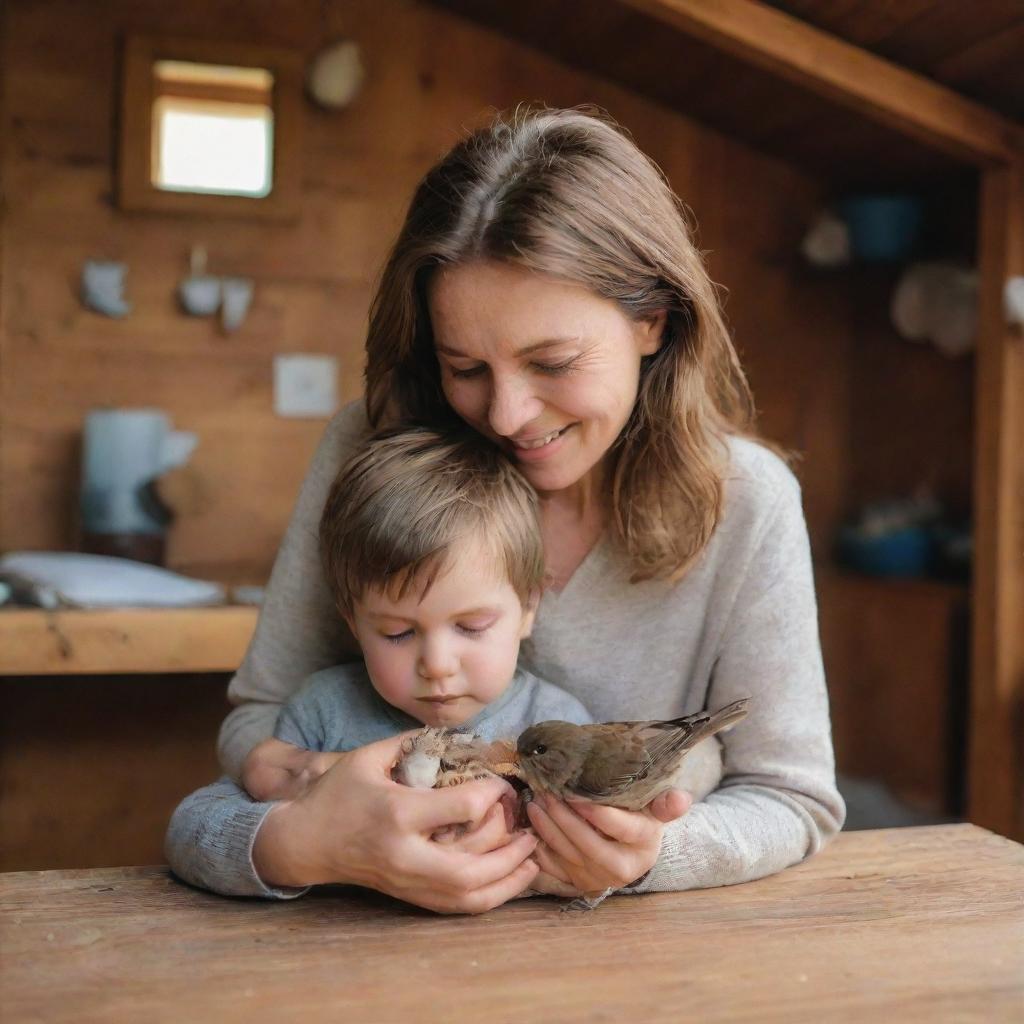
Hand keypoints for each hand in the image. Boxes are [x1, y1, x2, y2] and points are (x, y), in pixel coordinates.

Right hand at [253, 732, 539, 913]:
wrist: (306, 841)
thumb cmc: (339, 793)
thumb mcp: (370, 756)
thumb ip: (415, 740)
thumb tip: (459, 733)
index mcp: (399, 813)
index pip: (464, 808)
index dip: (493, 792)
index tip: (502, 781)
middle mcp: (406, 854)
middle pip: (473, 868)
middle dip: (512, 853)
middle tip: (533, 831)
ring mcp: (407, 882)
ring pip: (469, 897)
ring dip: (509, 881)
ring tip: (532, 857)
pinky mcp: (409, 898)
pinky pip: (457, 908)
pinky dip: (489, 897)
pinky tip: (508, 879)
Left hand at [527, 788, 691, 896]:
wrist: (631, 852)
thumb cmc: (640, 821)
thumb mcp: (654, 811)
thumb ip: (665, 804)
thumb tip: (682, 798)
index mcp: (642, 846)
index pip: (618, 828)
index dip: (595, 811)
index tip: (574, 792)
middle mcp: (619, 868)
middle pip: (587, 842)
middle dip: (563, 816)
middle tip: (546, 791)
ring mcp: (596, 878)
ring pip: (566, 853)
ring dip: (546, 827)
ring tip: (535, 801)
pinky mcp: (576, 883)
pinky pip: (551, 867)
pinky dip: (538, 846)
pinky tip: (530, 824)